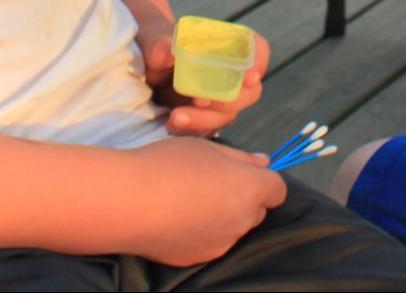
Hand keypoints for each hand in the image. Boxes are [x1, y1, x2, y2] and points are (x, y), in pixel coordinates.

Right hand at [123, 137, 285, 266]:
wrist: (128, 202)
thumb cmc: (168, 165)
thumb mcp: (206, 148)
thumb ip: (241, 158)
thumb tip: (265, 163)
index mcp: (249, 189)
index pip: (277, 189)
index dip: (263, 180)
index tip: (240, 173)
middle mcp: (242, 221)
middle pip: (256, 210)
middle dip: (242, 198)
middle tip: (210, 183)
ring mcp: (222, 243)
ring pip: (233, 227)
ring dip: (222, 216)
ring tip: (187, 200)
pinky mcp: (200, 258)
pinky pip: (211, 241)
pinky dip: (202, 232)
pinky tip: (175, 219)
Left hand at [140, 29, 269, 136]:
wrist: (137, 64)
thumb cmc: (151, 41)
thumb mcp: (150, 35)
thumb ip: (158, 41)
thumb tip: (166, 51)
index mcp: (223, 42)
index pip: (255, 47)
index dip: (258, 61)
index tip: (249, 78)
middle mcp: (227, 71)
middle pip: (249, 90)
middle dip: (228, 100)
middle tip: (199, 100)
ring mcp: (217, 96)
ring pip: (228, 114)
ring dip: (205, 119)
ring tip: (175, 118)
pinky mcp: (203, 117)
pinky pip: (208, 130)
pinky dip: (192, 130)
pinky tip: (171, 125)